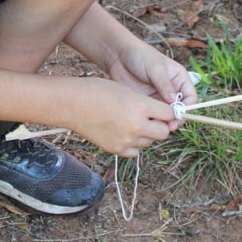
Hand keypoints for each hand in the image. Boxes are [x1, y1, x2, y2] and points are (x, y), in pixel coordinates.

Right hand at [63, 77, 177, 157]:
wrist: (72, 104)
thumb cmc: (97, 91)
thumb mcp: (127, 91)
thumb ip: (146, 104)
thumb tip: (161, 116)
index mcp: (141, 106)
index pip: (169, 114)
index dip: (168, 111)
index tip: (163, 110)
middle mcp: (137, 125)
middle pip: (164, 132)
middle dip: (161, 125)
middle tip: (151, 119)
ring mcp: (127, 140)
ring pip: (150, 142)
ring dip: (147, 134)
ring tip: (132, 123)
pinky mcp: (116, 150)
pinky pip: (135, 151)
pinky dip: (134, 144)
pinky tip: (125, 133)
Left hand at [105, 43, 198, 122]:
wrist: (119, 55)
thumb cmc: (140, 55)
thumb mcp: (155, 68)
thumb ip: (164, 84)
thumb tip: (174, 101)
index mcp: (179, 79)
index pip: (190, 97)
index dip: (187, 108)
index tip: (178, 115)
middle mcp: (172, 90)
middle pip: (179, 109)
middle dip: (175, 118)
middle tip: (168, 126)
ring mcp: (159, 97)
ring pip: (166, 114)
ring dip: (163, 121)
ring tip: (156, 124)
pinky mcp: (147, 102)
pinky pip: (153, 114)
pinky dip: (152, 120)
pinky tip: (147, 122)